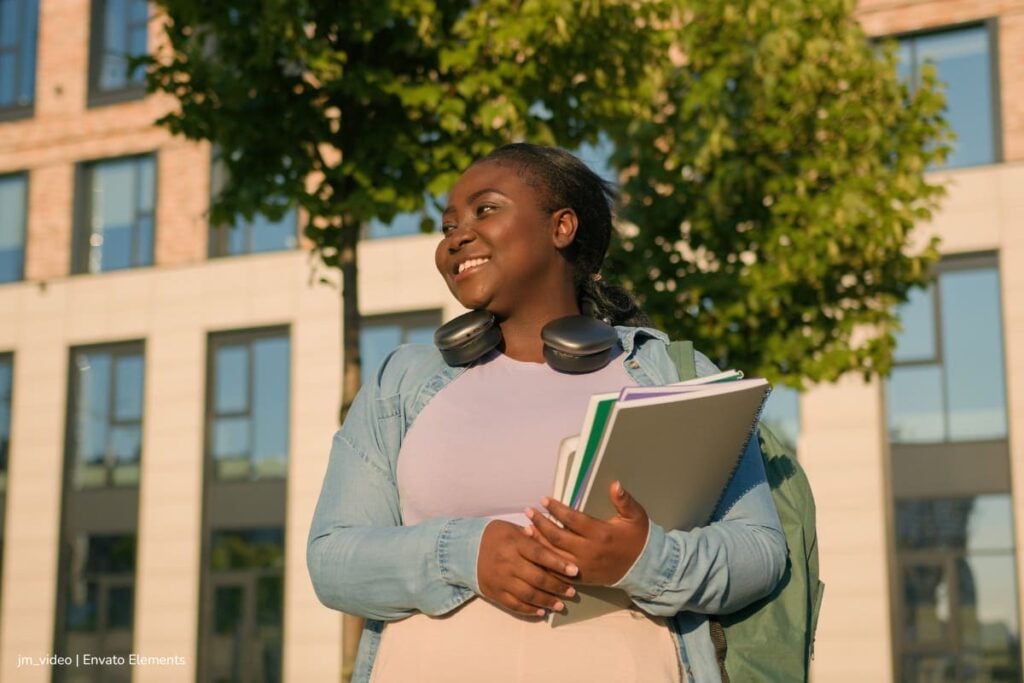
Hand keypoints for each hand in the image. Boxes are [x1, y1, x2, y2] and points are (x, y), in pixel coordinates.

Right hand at [477, 520, 579, 616]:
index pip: (540, 554)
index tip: (575, 571)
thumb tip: (554, 541)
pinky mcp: (494, 592)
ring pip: (528, 594)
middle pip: (537, 577)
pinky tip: (541, 611)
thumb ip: (532, 537)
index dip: (559, 563)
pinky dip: (529, 610)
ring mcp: (500, 579)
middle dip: (557, 586)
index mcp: (514, 543)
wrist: (463, 549)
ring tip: (560, 605)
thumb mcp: (512, 528)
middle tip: (571, 592)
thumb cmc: (495, 536)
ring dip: (546, 601)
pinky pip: (514, 605)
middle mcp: (507, 562)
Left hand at [525, 481, 648, 585]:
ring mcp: (583, 567)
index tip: (544, 500)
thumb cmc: (637, 538)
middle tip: (529, 512)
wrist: (644, 568)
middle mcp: (589, 551)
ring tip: (526, 529)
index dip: (556, 509)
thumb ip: (624, 500)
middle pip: (558, 537)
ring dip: (538, 542)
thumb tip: (615, 484)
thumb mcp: (636, 516)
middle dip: (540, 523)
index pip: (573, 519)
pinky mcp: (581, 578)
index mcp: (601, 534)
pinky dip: (544, 563)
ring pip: (554, 555)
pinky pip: (558, 572)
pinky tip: (535, 553)